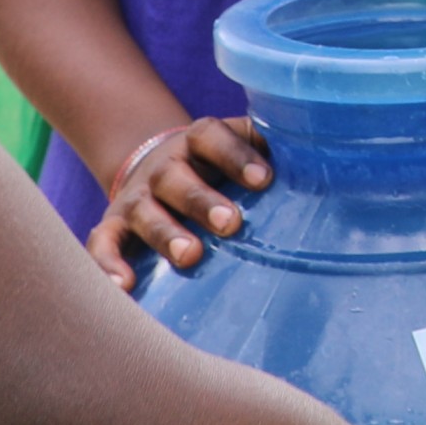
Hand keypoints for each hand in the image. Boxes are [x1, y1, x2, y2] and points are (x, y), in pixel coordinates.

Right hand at [83, 113, 271, 284]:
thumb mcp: (236, 148)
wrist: (151, 166)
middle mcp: (163, 168)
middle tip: (232, 223)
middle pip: (178, 179)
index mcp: (197, 142)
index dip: (236, 155)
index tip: (264, 179)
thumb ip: (268, 150)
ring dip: (166, 234)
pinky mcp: (113, 226)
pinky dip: (108, 264)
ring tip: (190, 256)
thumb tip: (323, 156)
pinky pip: (102, 244)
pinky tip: (124, 287)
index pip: (213, 137)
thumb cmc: (214, 166)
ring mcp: (135, 198)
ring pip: (145, 213)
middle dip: (203, 200)